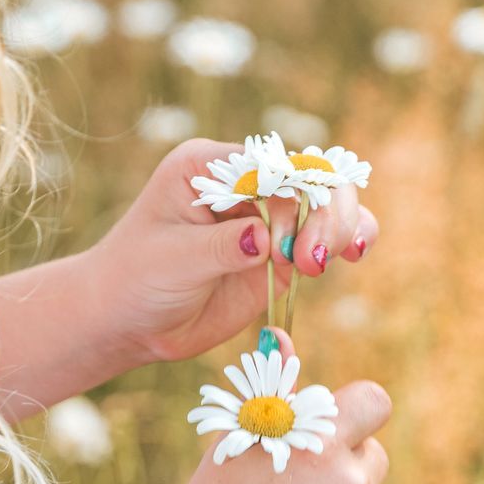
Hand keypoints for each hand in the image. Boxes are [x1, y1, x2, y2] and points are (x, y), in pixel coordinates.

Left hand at [88, 139, 381, 365]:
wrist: (129, 319)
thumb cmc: (135, 279)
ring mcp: (266, 217)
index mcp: (208, 165)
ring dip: (338, 227)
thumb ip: (221, 247)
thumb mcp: (172, 261)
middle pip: (307, 178)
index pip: (268, 164)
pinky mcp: (280, 251)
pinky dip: (346, 240)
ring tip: (320, 264)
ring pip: (326, 202)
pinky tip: (354, 253)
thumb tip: (266, 238)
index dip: (293, 193)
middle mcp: (243, 183)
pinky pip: (325, 236)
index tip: (285, 242)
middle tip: (309, 262)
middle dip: (321, 214)